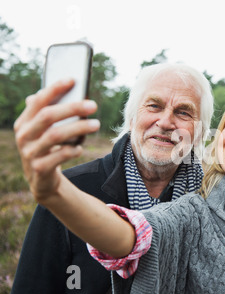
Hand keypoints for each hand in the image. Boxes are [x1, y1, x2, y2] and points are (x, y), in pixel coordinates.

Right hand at [14, 79, 99, 203]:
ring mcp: (29, 152)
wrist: (42, 178)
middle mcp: (24, 135)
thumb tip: (68, 86)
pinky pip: (58, 156)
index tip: (73, 80)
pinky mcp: (39, 169)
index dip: (54, 89)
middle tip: (93, 105)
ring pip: (55, 136)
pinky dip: (72, 150)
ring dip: (78, 128)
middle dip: (72, 108)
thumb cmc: (48, 147)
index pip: (38, 101)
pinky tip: (81, 148)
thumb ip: (51, 111)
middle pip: (48, 116)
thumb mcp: (46, 130)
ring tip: (96, 124)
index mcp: (24, 121)